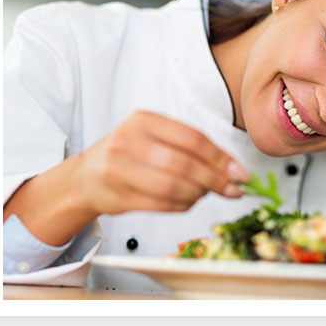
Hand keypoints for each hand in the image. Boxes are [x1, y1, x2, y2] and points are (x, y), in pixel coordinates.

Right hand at [68, 110, 249, 215]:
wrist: (86, 177)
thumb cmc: (126, 154)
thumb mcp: (153, 136)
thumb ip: (189, 147)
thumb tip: (232, 169)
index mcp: (143, 120)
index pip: (192, 138)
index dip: (221, 158)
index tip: (240, 173)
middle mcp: (128, 141)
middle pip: (184, 164)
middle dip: (215, 180)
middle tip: (232, 189)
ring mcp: (120, 170)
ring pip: (174, 187)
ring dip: (198, 195)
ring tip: (203, 193)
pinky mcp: (118, 196)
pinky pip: (162, 204)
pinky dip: (183, 205)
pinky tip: (187, 200)